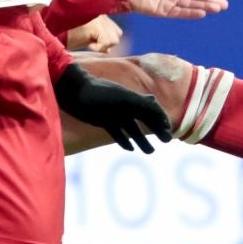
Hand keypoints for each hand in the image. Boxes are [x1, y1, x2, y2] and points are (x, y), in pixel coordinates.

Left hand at [54, 63, 172, 153]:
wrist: (73, 91)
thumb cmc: (99, 93)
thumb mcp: (123, 99)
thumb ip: (142, 104)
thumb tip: (160, 110)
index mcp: (132, 98)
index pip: (153, 108)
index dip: (162, 119)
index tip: (169, 131)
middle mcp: (125, 105)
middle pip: (146, 119)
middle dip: (157, 129)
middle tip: (166, 141)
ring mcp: (114, 113)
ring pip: (132, 128)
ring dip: (142, 139)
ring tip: (150, 152)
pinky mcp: (102, 120)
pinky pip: (117, 132)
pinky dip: (124, 140)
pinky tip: (130, 149)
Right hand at [66, 15, 122, 52]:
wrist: (49, 28)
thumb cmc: (62, 32)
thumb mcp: (82, 33)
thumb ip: (96, 36)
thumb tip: (108, 50)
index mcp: (97, 11)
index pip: (113, 28)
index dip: (105, 38)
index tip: (91, 42)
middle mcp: (101, 13)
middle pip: (118, 32)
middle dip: (107, 41)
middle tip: (91, 43)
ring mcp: (99, 19)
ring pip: (115, 38)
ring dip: (104, 44)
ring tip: (90, 43)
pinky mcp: (96, 26)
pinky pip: (107, 42)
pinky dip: (100, 48)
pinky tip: (88, 46)